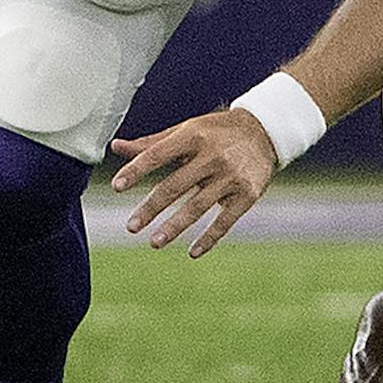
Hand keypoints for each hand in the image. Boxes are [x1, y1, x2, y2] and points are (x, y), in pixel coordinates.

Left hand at [109, 108, 278, 257]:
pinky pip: (225, 220)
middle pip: (176, 185)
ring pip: (198, 206)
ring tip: (154, 242)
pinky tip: (193, 252)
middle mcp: (213, 156)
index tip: (116, 186)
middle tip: (131, 226)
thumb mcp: (186, 130)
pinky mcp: (248, 194)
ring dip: (175, 226)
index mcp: (194, 136)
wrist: (266, 131)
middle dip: (152, 207)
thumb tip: (115, 148)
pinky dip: (209, 238)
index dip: (136, 170)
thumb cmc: (216, 132)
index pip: (158, 154)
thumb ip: (152, 144)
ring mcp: (232, 176)